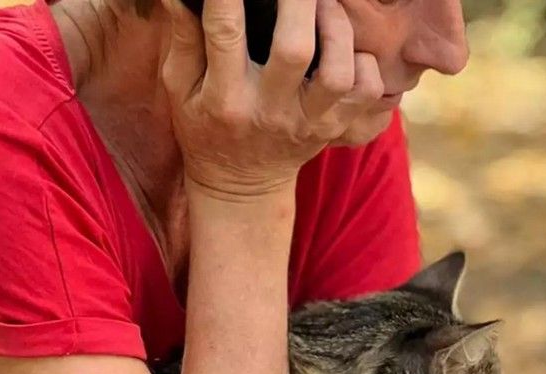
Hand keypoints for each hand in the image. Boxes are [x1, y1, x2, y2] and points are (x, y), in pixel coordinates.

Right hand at [160, 0, 384, 196]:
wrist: (242, 184)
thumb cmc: (206, 126)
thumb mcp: (179, 88)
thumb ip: (182, 39)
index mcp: (225, 97)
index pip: (225, 34)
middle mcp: (271, 110)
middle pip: (294, 49)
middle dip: (298, 3)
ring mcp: (309, 122)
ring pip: (338, 74)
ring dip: (337, 30)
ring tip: (325, 6)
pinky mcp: (335, 128)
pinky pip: (366, 94)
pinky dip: (365, 65)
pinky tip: (348, 48)